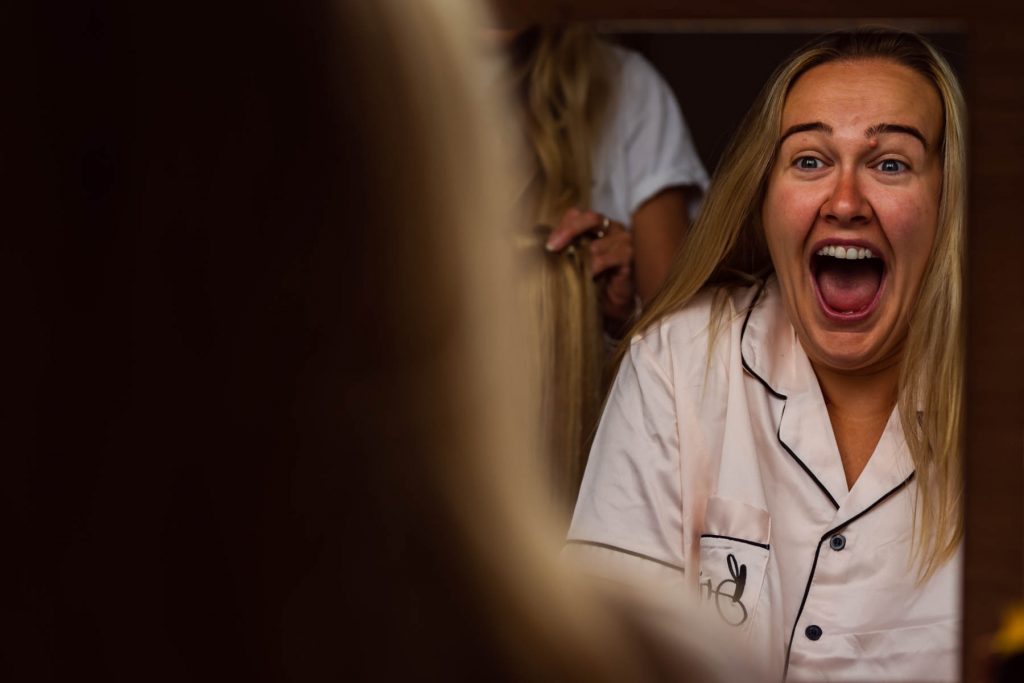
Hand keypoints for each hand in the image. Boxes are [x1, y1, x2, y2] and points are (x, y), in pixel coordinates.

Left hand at [546, 207, 634, 332]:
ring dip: (580, 258)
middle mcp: (613, 227)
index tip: (548, 244)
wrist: (609, 303)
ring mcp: (624, 240)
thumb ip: (563, 247)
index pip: (578, 214)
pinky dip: (593, 268)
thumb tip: (540, 244)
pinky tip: (586, 277)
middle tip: (552, 247)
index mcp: (598, 224)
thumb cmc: (591, 279)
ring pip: (597, 243)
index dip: (562, 226)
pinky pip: (607, 258)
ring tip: (570, 270)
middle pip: (591, 218)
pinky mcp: (629, 256)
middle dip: (569, 231)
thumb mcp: (573, 260)